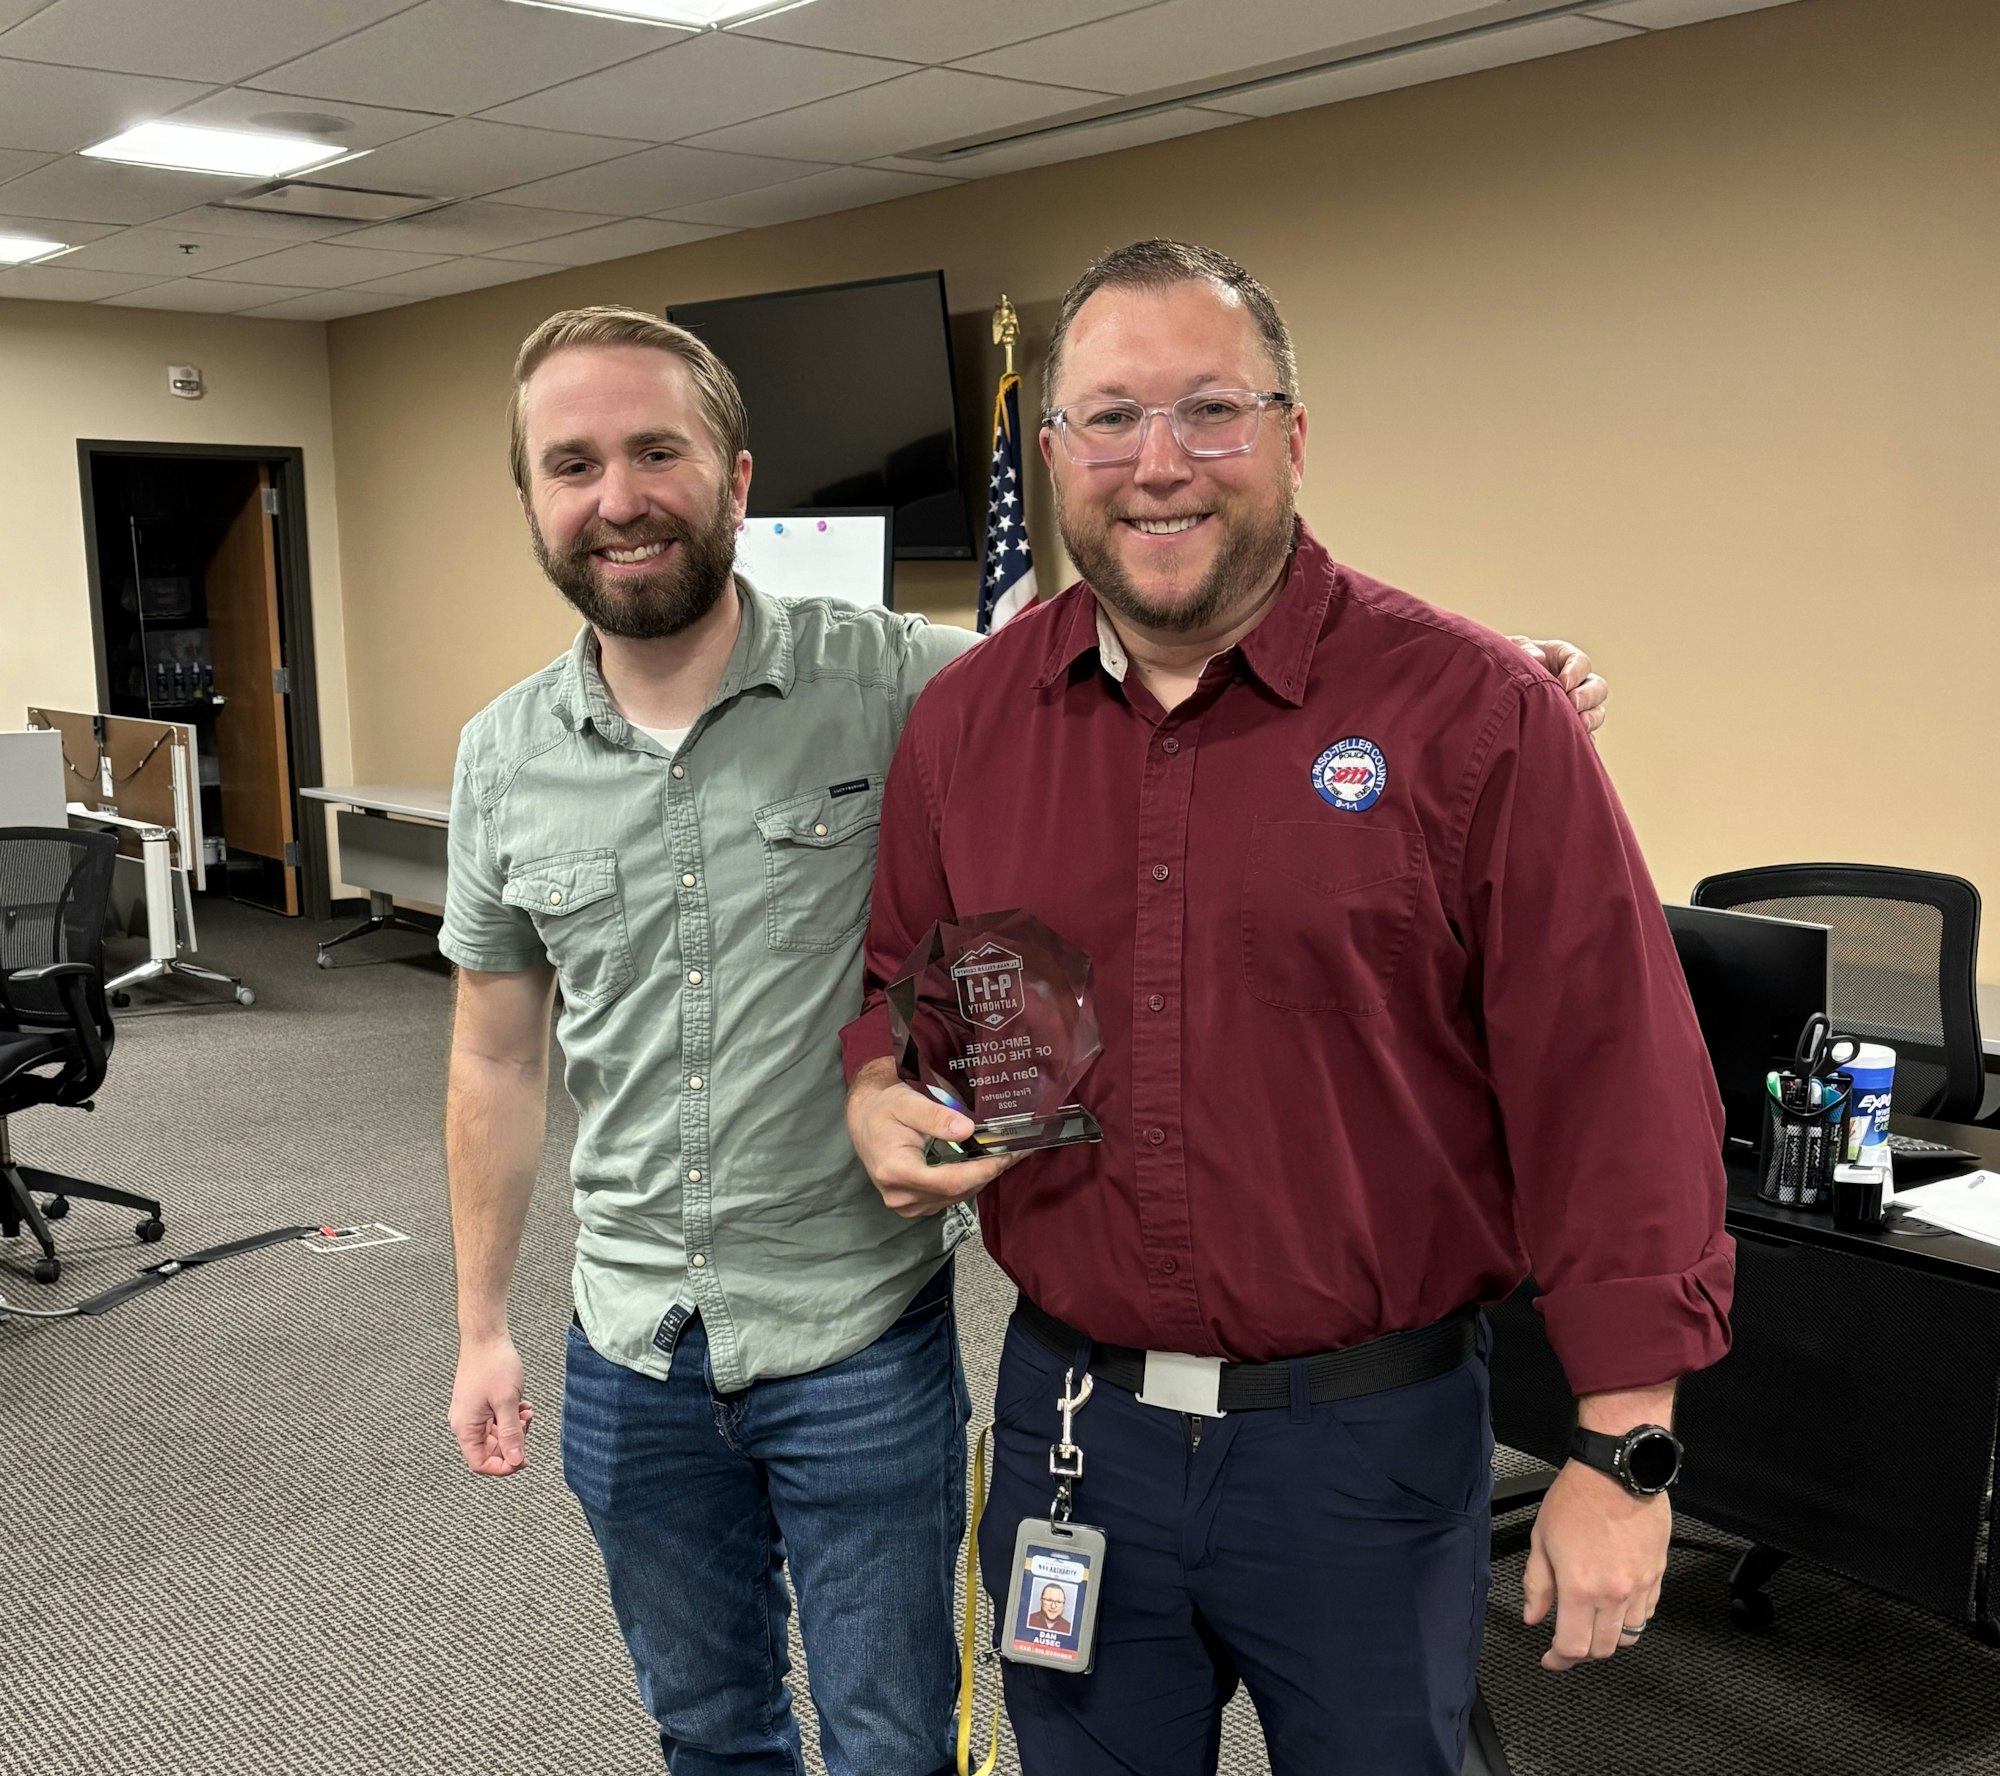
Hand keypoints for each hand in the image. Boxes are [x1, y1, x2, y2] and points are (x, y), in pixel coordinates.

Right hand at [449, 1332, 535, 1476]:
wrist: (485, 1336)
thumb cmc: (493, 1365)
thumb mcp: (507, 1402)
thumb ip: (511, 1434)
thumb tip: (516, 1461)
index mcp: (465, 1427)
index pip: (480, 1463)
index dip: (503, 1467)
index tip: (523, 1460)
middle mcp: (464, 1423)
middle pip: (488, 1450)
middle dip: (512, 1443)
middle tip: (527, 1425)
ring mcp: (471, 1412)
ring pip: (495, 1435)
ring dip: (514, 1428)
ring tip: (526, 1411)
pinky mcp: (478, 1403)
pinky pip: (495, 1420)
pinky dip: (510, 1417)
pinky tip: (522, 1404)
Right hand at [846, 1057, 1015, 1217]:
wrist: (864, 1119)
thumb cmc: (884, 1108)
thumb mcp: (908, 1103)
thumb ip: (935, 1117)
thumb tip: (967, 1130)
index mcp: (896, 1171)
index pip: (949, 1182)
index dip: (982, 1171)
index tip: (1006, 1155)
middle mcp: (900, 1195)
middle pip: (957, 1192)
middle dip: (989, 1172)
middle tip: (1017, 1151)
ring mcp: (906, 1204)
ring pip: (956, 1197)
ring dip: (982, 1177)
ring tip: (1006, 1155)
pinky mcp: (914, 1203)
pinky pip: (949, 1197)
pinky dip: (969, 1181)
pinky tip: (984, 1165)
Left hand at [1508, 636, 1608, 734]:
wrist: (1495, 691)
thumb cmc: (1505, 664)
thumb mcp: (1512, 649)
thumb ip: (1524, 649)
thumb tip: (1538, 657)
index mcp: (1564, 658)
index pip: (1581, 662)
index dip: (1576, 673)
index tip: (1563, 683)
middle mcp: (1576, 683)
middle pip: (1598, 687)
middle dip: (1587, 696)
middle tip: (1572, 704)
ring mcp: (1577, 707)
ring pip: (1597, 712)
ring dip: (1590, 719)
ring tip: (1578, 726)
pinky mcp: (1571, 728)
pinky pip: (1586, 736)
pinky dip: (1582, 740)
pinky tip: (1571, 743)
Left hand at [1521, 1460, 1668, 1668]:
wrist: (1617, 1471)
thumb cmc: (1577, 1498)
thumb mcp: (1542, 1539)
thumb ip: (1537, 1584)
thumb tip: (1533, 1616)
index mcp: (1581, 1588)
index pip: (1573, 1647)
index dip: (1559, 1660)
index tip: (1550, 1659)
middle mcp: (1615, 1594)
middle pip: (1603, 1649)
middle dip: (1582, 1652)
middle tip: (1568, 1641)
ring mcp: (1640, 1586)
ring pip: (1629, 1636)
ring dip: (1608, 1638)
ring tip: (1592, 1623)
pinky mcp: (1657, 1575)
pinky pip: (1647, 1613)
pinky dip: (1631, 1619)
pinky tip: (1616, 1606)